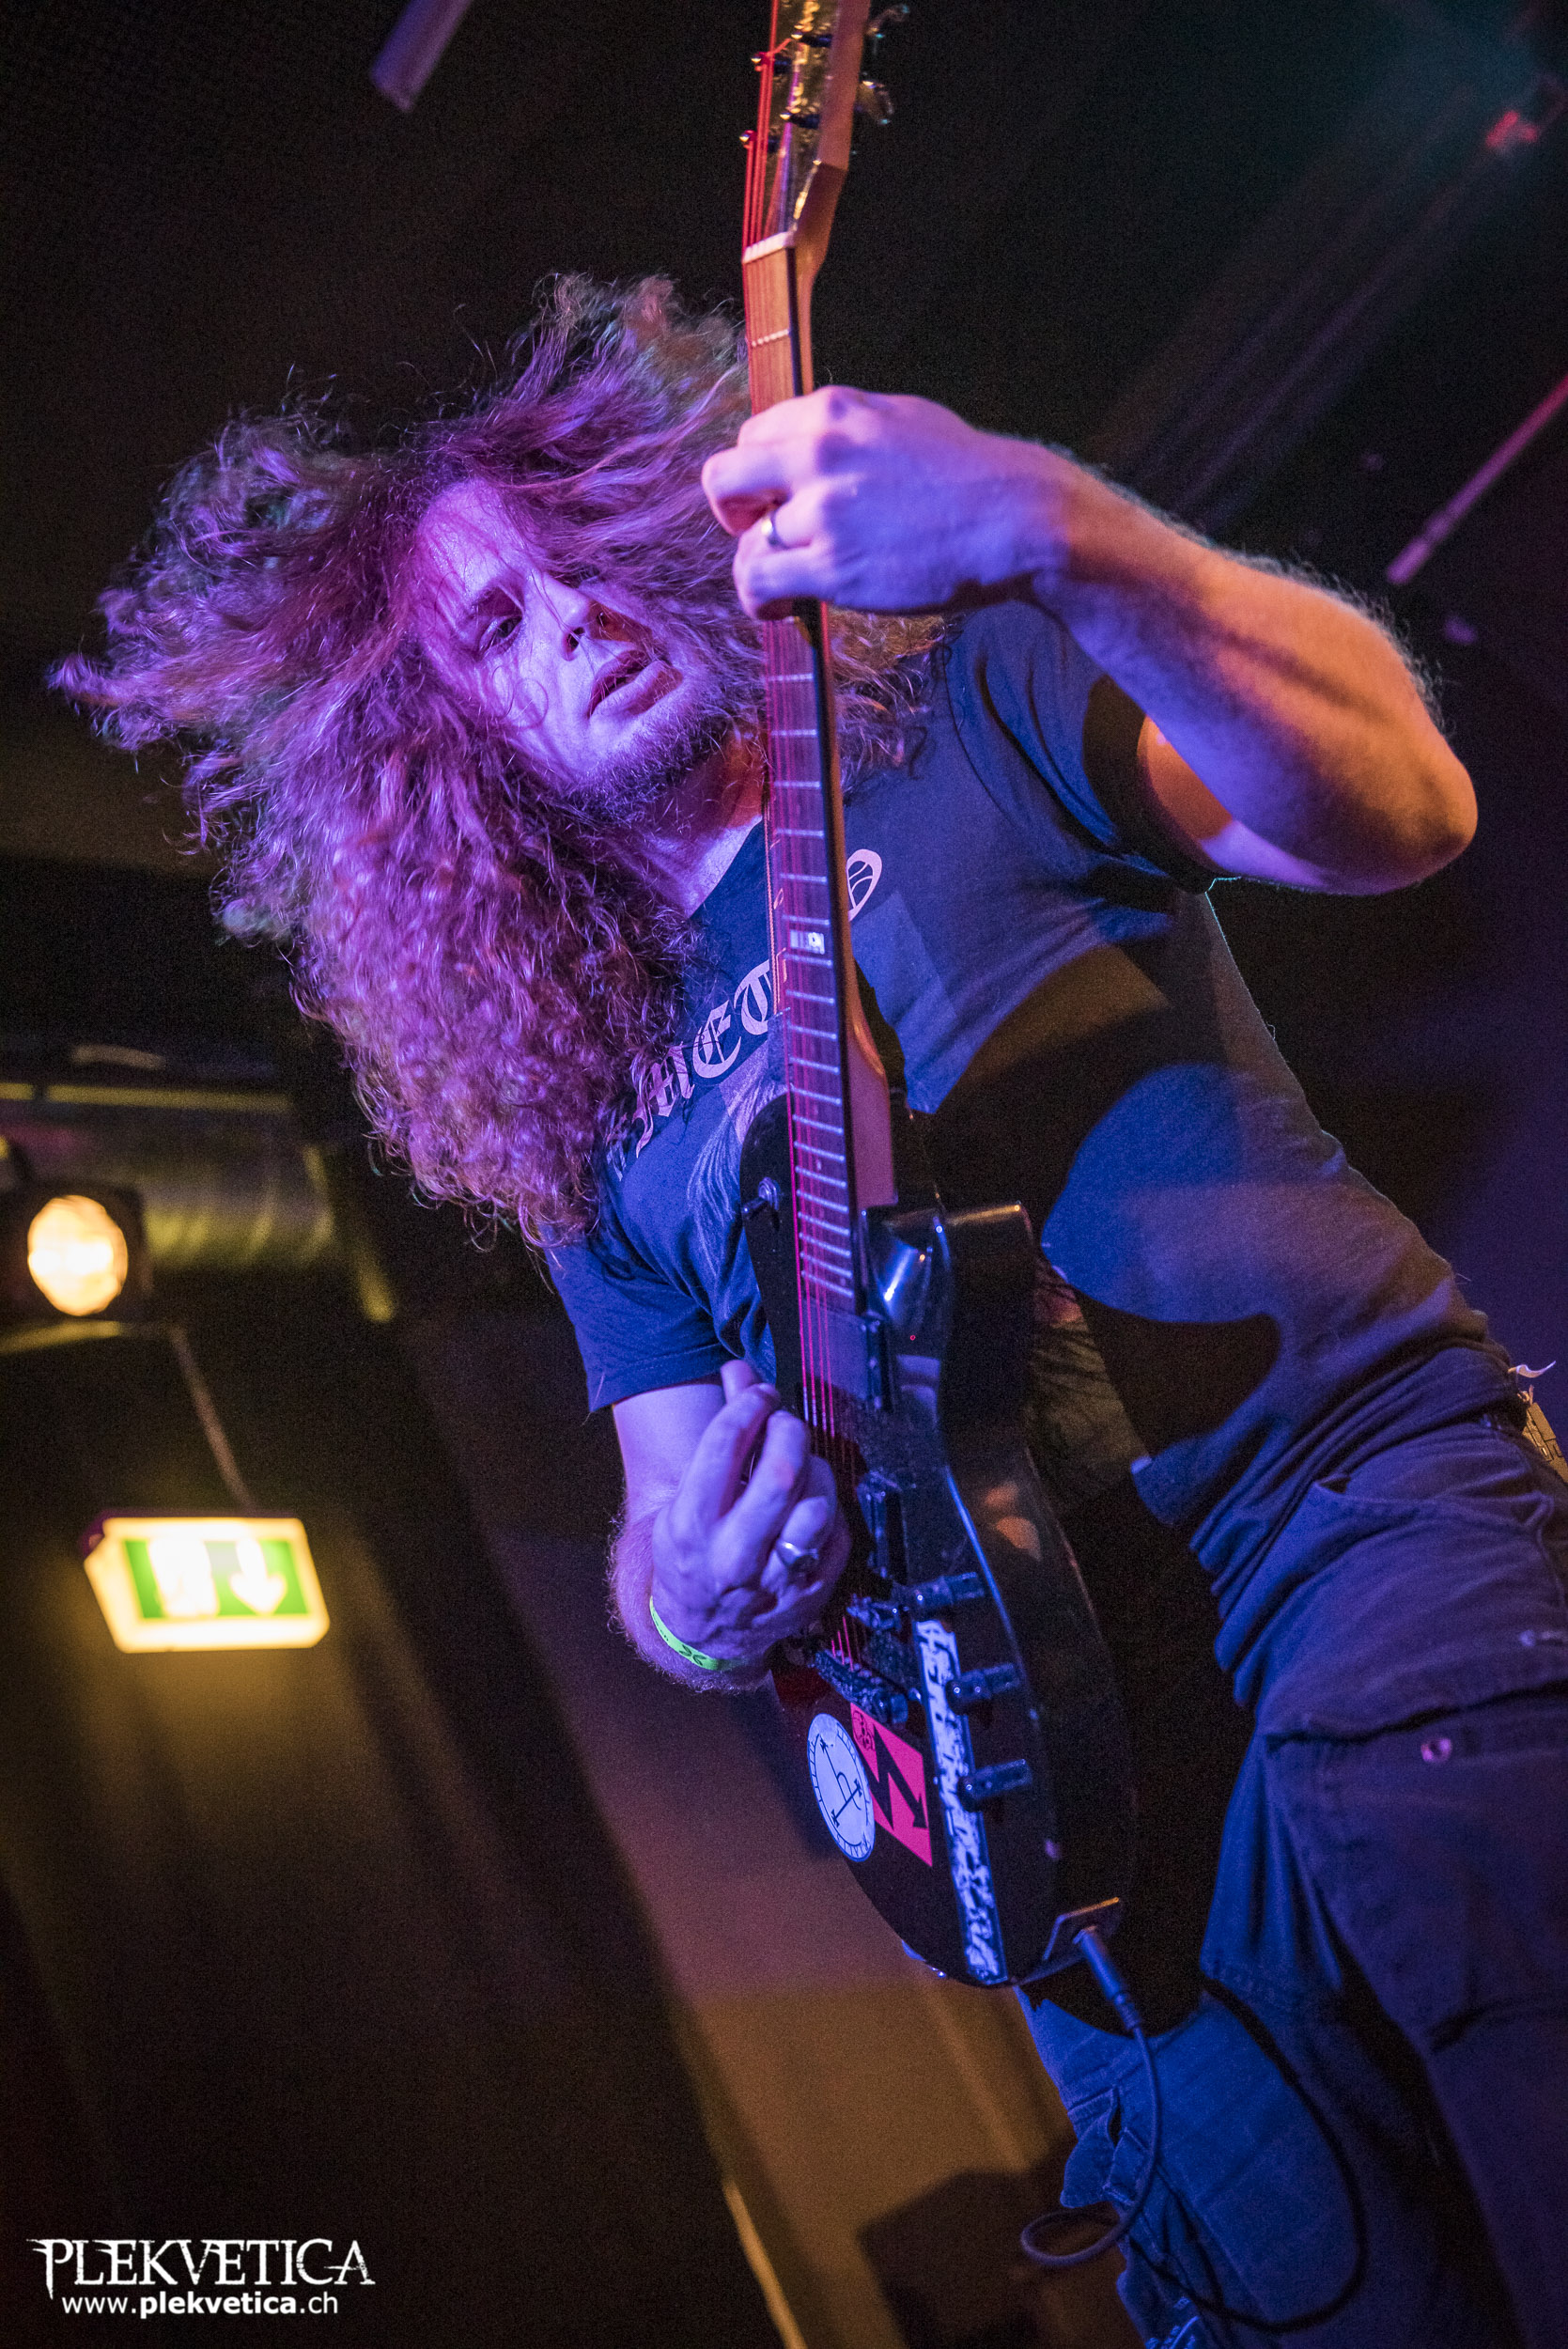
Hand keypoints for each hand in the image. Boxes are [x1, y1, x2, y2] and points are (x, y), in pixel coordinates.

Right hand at [648, 1360, 848, 1669]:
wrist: (701, 1631)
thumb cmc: (693, 1548)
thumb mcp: (687, 1495)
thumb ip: (720, 1431)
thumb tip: (740, 1369)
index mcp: (691, 1524)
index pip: (726, 1444)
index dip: (749, 1404)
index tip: (760, 1395)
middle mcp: (733, 1556)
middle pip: (781, 1473)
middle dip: (789, 1432)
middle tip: (785, 1424)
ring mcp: (776, 1582)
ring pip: (817, 1506)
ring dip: (815, 1471)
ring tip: (800, 1466)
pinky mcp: (811, 1594)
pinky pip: (838, 1534)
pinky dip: (830, 1507)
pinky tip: (811, 1501)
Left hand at [701, 386, 1065, 618]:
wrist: (1014, 517)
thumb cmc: (968, 474)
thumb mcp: (901, 419)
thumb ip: (848, 428)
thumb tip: (814, 444)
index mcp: (834, 412)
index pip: (753, 436)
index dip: (756, 475)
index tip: (773, 501)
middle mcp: (819, 452)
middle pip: (724, 477)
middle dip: (733, 513)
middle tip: (759, 536)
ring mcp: (823, 509)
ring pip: (744, 541)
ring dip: (755, 567)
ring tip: (782, 588)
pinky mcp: (833, 564)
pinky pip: (759, 581)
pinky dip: (759, 601)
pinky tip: (780, 611)